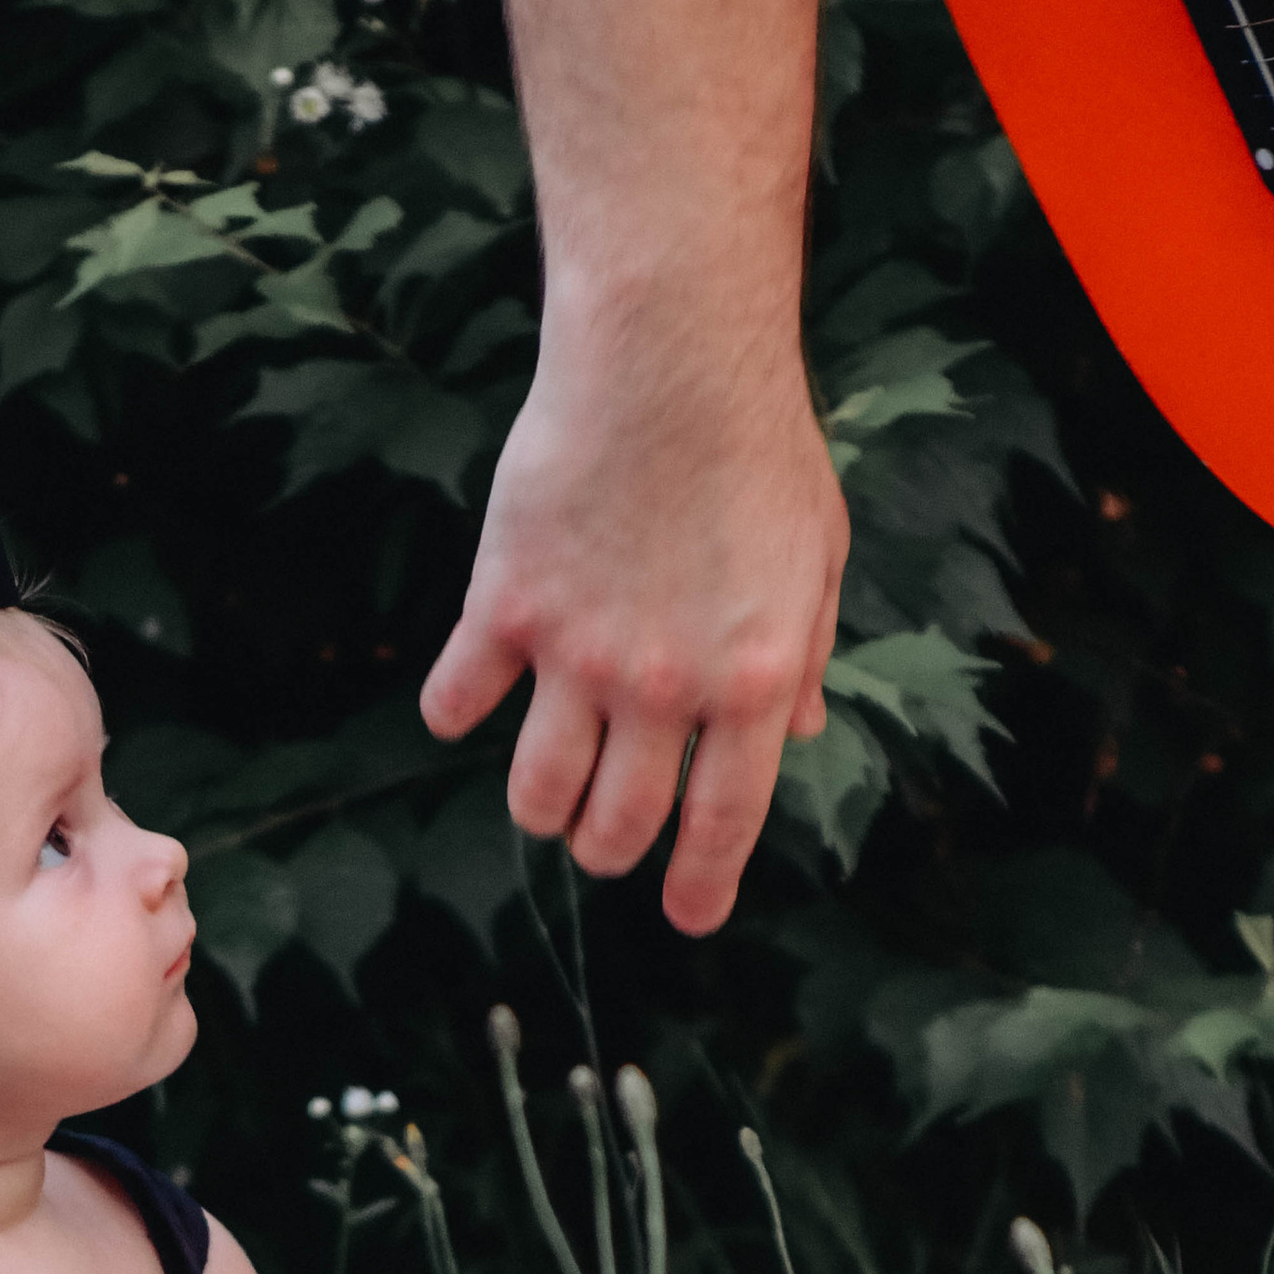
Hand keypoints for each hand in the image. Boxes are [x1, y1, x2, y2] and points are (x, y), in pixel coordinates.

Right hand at [419, 339, 847, 934]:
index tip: (685, 916)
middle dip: (609, 849)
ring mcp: (578, 654)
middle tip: (604, 835)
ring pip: (537, 792)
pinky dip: (456, 713)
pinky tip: (466, 701)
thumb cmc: (758, 448)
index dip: (699, 887)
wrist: (671, 358)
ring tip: (546, 792)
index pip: (722, 825)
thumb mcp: (817, 557)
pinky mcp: (505, 606)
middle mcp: (664, 688)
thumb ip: (805, 654)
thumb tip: (795, 731)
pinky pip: (460, 699)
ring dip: (540, 807)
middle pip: (617, 826)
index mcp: (752, 683)